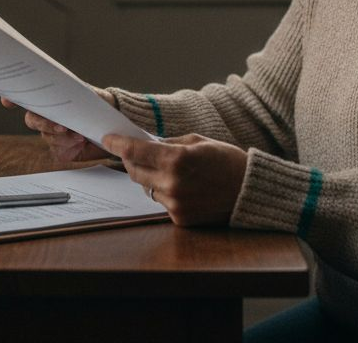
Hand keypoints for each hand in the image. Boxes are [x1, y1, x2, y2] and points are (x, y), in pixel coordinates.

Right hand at [1, 87, 113, 161]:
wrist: (114, 123)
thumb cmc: (97, 104)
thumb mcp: (87, 93)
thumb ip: (72, 91)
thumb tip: (63, 91)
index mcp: (49, 100)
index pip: (25, 98)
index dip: (12, 98)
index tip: (7, 101)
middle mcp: (46, 118)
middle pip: (32, 120)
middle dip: (44, 123)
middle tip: (61, 126)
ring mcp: (52, 136)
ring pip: (47, 137)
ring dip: (63, 136)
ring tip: (80, 134)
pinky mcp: (61, 151)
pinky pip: (58, 151)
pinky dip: (70, 146)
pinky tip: (81, 142)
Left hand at [100, 133, 247, 226]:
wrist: (250, 192)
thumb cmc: (226, 161)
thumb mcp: (197, 141)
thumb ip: (168, 143)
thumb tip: (145, 143)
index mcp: (176, 159)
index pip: (134, 151)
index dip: (117, 144)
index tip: (107, 139)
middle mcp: (172, 184)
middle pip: (134, 171)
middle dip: (132, 160)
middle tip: (137, 152)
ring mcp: (175, 204)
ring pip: (146, 187)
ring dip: (151, 177)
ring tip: (171, 171)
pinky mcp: (179, 219)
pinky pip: (161, 202)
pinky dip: (165, 192)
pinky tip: (183, 187)